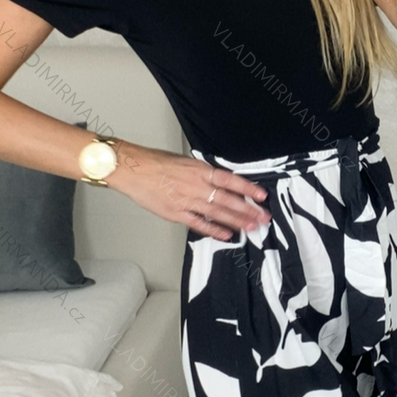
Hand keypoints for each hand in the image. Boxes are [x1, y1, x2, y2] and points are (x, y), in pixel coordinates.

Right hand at [107, 141, 271, 241]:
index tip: (261, 196)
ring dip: (237, 221)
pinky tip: (227, 235)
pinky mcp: (177, 213)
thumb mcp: (184, 162)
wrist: (133, 170)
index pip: (231, 180)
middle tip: (263, 218)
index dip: (248, 188)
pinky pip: (200, 224)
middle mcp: (197, 186)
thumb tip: (219, 181)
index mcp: (200, 170)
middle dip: (248, 210)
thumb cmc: (155, 163)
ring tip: (252, 227)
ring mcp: (188, 201)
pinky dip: (214, 230)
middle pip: (229, 200)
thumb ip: (202, 173)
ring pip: (218, 213)